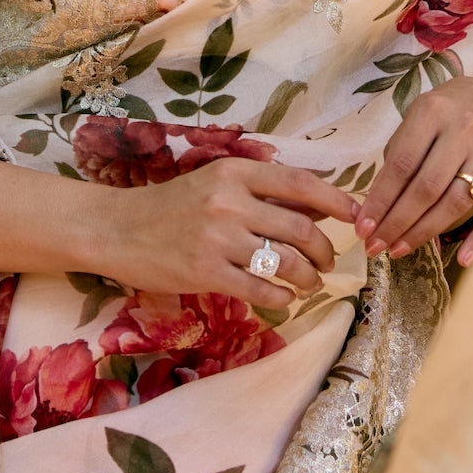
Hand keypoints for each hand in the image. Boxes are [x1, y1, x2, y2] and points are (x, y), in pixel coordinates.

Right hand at [98, 157, 368, 317]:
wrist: (117, 228)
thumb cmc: (170, 205)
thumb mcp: (215, 184)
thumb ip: (261, 192)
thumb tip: (316, 206)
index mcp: (235, 173)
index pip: (300, 183)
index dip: (336, 201)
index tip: (356, 215)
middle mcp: (229, 202)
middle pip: (300, 227)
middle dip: (325, 249)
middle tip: (328, 261)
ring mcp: (217, 238)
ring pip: (285, 261)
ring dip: (308, 276)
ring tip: (310, 283)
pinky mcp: (205, 272)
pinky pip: (260, 290)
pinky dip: (282, 297)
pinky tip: (285, 298)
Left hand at [365, 75, 472, 260]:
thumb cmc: (446, 112)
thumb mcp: (419, 119)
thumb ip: (401, 157)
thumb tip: (377, 209)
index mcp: (433, 112)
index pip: (401, 165)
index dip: (380, 200)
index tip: (363, 227)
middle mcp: (463, 130)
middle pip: (426, 188)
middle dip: (397, 222)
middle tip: (376, 246)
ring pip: (454, 202)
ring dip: (424, 232)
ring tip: (399, 249)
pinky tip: (464, 260)